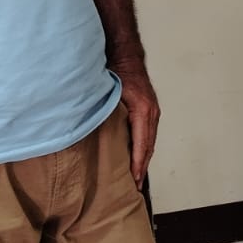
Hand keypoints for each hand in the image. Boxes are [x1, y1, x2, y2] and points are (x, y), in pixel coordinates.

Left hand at [114, 56, 159, 187]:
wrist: (127, 56)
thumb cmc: (116, 73)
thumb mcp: (109, 93)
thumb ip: (103, 112)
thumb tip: (89, 129)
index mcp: (142, 111)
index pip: (142, 143)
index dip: (138, 163)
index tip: (134, 180)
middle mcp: (151, 113)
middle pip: (149, 146)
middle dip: (142, 167)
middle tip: (135, 186)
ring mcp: (153, 112)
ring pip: (150, 141)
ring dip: (145, 159)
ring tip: (137, 177)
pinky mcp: (151, 110)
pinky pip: (149, 134)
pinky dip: (145, 148)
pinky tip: (138, 157)